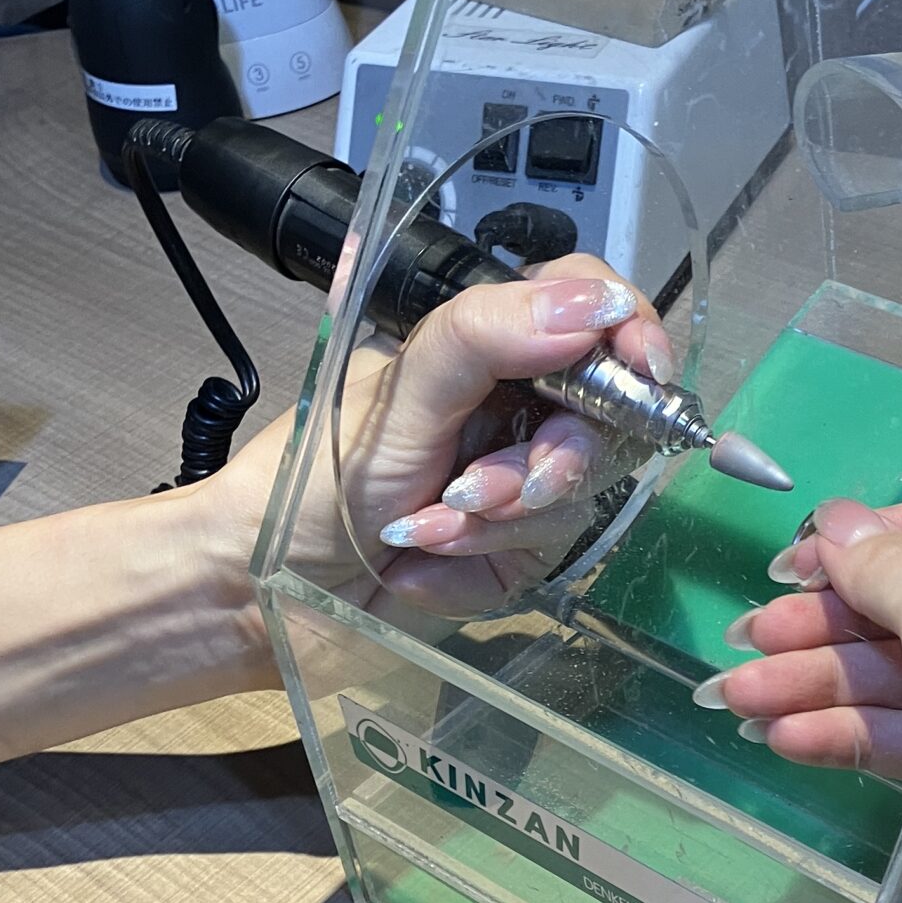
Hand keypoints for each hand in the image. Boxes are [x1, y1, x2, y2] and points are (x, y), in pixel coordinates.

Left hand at [198, 254, 674, 619]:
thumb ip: (486, 337)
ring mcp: (523, 482)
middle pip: (607, 412)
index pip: (589, 308)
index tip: (639, 368)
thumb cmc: (311, 480)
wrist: (262, 594)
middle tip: (483, 486)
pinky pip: (545, 555)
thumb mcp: (398, 394)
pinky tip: (421, 568)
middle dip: (552, 458)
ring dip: (499, 518)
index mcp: (485, 347)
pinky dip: (478, 563)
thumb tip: (593, 307)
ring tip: (422, 529)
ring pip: (580, 492)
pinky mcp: (518, 554)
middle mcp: (516, 407)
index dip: (631, 332)